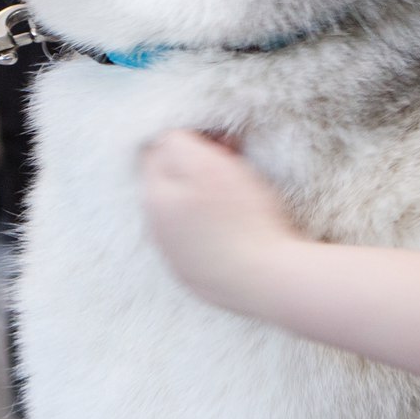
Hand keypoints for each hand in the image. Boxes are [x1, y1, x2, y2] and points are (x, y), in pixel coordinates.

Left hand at [140, 129, 302, 314]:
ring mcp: (175, 256)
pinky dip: (213, 228)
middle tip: (235, 163)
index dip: (191, 138)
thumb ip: (178, 143)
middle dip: (198, 167)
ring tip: (240, 196)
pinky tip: (238, 228)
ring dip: (204, 198)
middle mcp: (156, 229)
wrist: (266, 281)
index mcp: (153, 198)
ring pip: (183, 212)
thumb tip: (168, 137)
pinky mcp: (195, 276)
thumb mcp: (208, 165)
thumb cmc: (241, 220)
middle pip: (170, 182)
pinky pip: (198, 241)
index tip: (222, 141)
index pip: (157, 151)